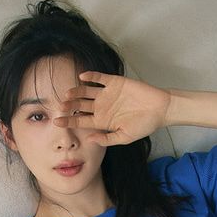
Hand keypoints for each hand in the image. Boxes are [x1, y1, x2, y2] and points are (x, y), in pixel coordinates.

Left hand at [53, 71, 170, 146]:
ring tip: (68, 93)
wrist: (159, 109)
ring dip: (77, 92)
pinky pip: (99, 77)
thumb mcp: (124, 137)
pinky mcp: (114, 82)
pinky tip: (82, 77)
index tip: (56, 121)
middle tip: (60, 107)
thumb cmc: (144, 125)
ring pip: (86, 91)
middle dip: (70, 107)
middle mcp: (102, 107)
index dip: (68, 121)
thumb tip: (90, 140)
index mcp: (102, 121)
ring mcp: (107, 94)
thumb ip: (107, 139)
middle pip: (80, 106)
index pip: (81, 121)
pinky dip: (91, 76)